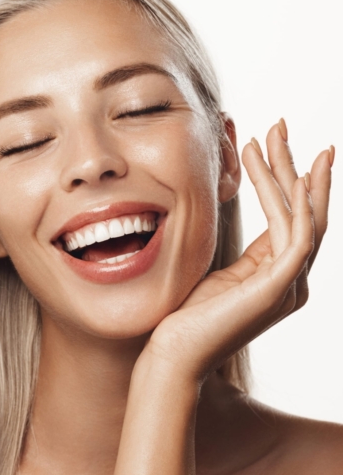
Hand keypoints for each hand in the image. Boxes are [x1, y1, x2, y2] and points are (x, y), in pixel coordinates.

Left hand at [139, 119, 333, 383]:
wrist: (172, 354)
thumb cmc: (187, 316)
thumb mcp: (218, 274)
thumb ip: (240, 253)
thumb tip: (241, 223)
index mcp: (275, 275)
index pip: (291, 218)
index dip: (286, 179)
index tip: (274, 143)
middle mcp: (291, 280)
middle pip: (306, 212)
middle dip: (296, 165)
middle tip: (282, 125)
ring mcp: (288, 286)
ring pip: (303, 216)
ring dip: (290, 171)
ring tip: (274, 133)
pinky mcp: (276, 289)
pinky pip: (295, 237)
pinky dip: (294, 203)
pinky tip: (284, 174)